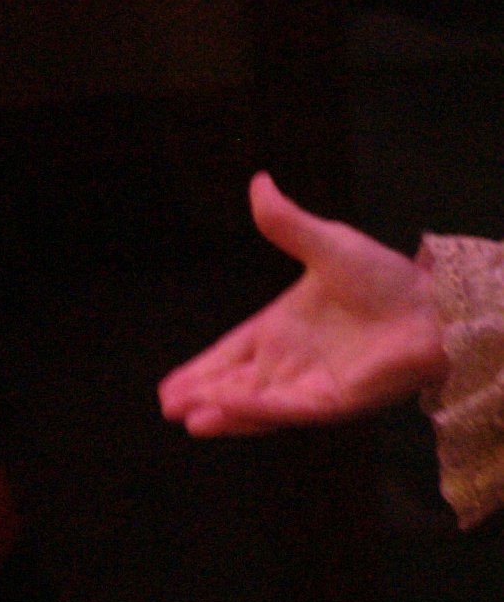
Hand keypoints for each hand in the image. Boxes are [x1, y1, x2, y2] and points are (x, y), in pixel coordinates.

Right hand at [159, 173, 445, 434]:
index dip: (202, 369)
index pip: (232, 354)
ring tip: (187, 418)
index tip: (169, 386)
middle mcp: (290, 364)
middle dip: (202, 396)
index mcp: (282, 330)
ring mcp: (308, 386)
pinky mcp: (330, 402)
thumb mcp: (327, 244)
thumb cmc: (385, 277)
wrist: (434, 304)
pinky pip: (284, 409)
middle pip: (235, 383)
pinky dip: (254, 411)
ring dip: (221, 412)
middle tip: (168, 406)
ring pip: (253, 404)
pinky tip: (223, 410)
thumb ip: (286, 224)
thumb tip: (259, 183)